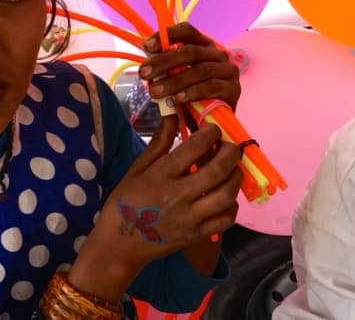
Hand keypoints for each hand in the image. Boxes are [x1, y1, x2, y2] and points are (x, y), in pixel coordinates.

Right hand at [98, 116, 242, 263]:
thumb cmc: (126, 201)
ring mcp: (189, 218)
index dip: (211, 133)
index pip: (195, 146)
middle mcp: (178, 196)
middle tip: (231, 147)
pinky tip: (226, 196)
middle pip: (218, 170)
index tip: (214, 130)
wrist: (119, 244)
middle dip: (231, 152)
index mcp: (161, 175)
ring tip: (233, 169)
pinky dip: (232, 206)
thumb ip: (160, 140)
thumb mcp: (138, 167)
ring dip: (236, 177)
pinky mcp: (196, 236)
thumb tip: (173, 111)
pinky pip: (225, 219)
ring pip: (226, 195)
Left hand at [140, 22, 240, 109]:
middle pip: (191, 51)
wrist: (210, 123)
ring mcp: (228, 71)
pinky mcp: (233, 90)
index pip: (187, 30)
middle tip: (144, 73)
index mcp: (203, 45)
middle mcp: (218, 54)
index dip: (167, 35)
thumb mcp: (175, 78)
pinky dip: (193, 92)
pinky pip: (212, 87)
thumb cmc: (191, 96)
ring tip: (155, 92)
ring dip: (174, 80)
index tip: (146, 46)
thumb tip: (146, 56)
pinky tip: (178, 99)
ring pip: (200, 70)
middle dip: (164, 61)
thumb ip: (164, 67)